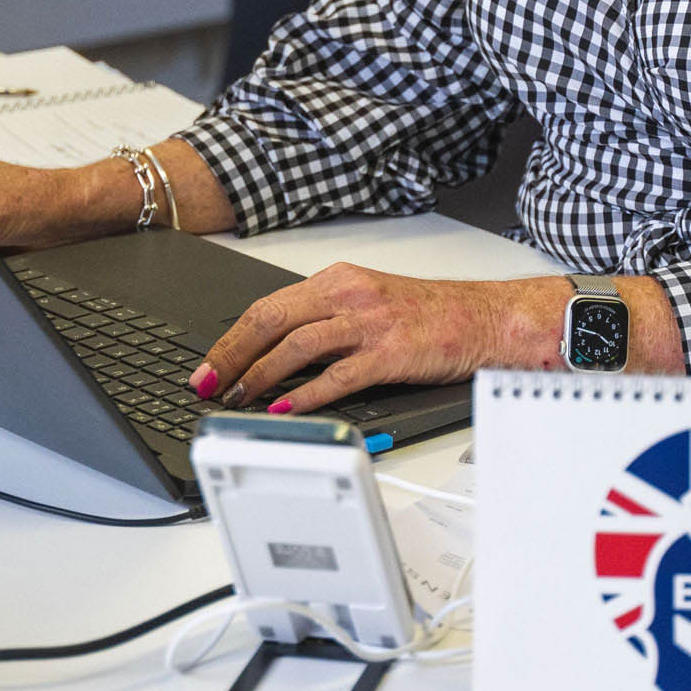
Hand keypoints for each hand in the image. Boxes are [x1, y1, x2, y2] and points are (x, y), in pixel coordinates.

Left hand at [188, 264, 562, 414]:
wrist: (484, 318)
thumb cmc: (428, 315)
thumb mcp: (368, 302)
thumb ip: (325, 319)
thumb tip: (274, 352)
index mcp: (337, 281)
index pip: (268, 306)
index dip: (232, 338)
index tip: (209, 364)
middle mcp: (347, 295)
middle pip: (271, 319)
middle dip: (232, 354)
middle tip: (206, 382)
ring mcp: (369, 323)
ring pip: (297, 345)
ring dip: (260, 374)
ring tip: (237, 398)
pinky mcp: (389, 353)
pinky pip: (337, 376)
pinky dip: (306, 395)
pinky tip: (286, 410)